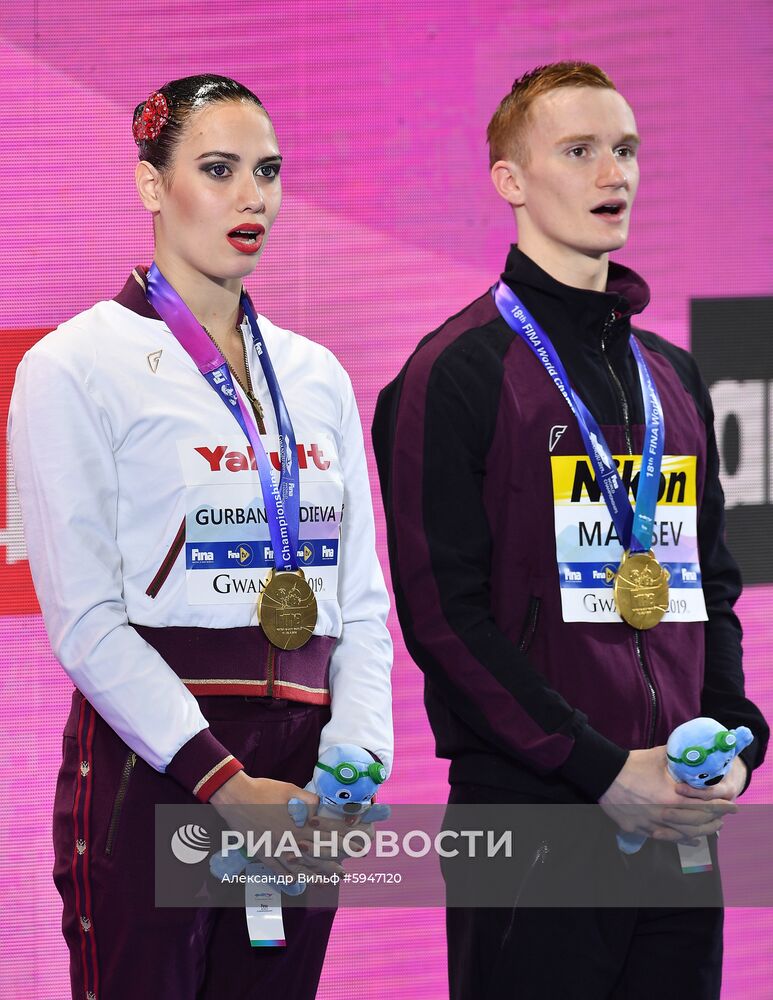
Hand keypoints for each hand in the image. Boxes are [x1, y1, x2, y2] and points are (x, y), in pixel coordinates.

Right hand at [210, 772, 342, 878]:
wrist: (235, 797)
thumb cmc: (264, 791)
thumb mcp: (290, 790)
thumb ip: (308, 800)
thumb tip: (319, 809)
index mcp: (297, 824)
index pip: (324, 836)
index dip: (340, 842)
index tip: (352, 848)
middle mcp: (288, 840)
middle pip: (314, 856)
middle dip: (331, 864)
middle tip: (344, 873)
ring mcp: (274, 849)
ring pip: (297, 866)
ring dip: (313, 875)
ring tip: (327, 882)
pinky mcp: (262, 853)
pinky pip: (276, 869)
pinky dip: (287, 876)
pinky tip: (296, 882)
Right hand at [599, 746, 736, 844]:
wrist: (604, 774)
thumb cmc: (632, 763)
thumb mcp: (660, 756)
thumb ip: (680, 759)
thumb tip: (695, 756)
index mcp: (671, 797)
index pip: (704, 806)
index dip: (721, 807)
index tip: (732, 806)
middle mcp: (664, 814)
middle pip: (696, 824)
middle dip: (715, 821)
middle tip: (725, 818)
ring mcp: (650, 824)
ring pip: (682, 835)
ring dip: (701, 833)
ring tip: (712, 829)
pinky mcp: (638, 829)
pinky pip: (664, 838)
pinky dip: (681, 840)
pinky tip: (692, 840)